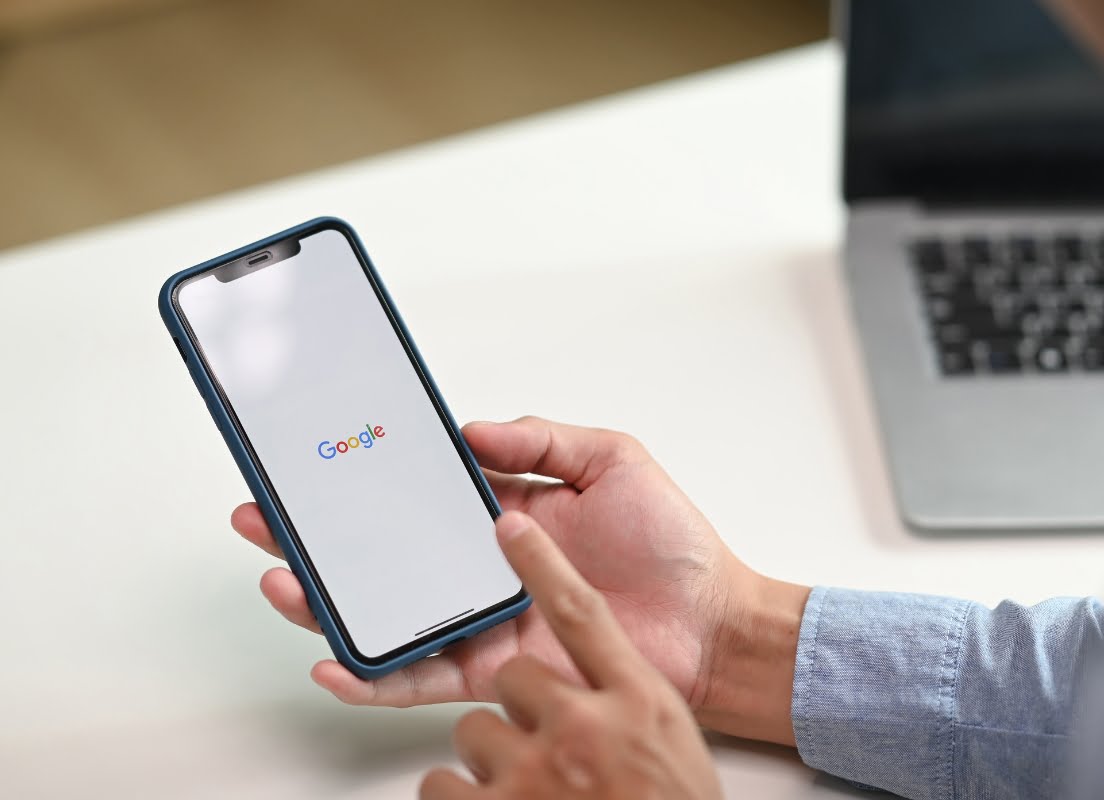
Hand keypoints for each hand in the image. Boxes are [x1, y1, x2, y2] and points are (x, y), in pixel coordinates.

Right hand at [232, 416, 806, 744]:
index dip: (368, 478)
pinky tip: (334, 659)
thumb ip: (542, 440)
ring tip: (284, 582)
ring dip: (330, 605)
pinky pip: (423, 678)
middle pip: (386, 555)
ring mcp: (485, 619)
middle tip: (267, 519)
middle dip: (321, 540)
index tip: (318, 459)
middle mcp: (484, 567)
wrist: (710, 623)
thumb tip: (470, 430)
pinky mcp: (497, 671)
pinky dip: (375, 675)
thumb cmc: (672, 544)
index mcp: (506, 513)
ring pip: (390, 617)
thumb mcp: (613, 460)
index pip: (420, 494)